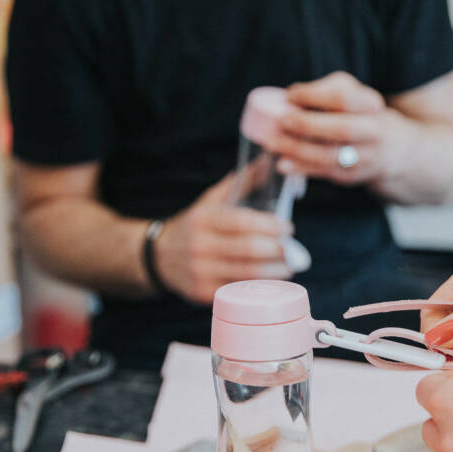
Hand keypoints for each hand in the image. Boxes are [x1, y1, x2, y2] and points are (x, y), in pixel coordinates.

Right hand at [153, 175, 292, 303]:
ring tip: (289, 266)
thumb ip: (242, 182)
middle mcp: (200, 245)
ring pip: (246, 273)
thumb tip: (270, 159)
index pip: (242, 222)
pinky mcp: (202, 292)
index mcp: (204, 219)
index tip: (288, 228)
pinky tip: (271, 281)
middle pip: (248, 249)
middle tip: (293, 249)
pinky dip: (258, 286)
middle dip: (277, 250)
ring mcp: (200, 271)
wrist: (159, 256)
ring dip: (274, 271)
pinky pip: (237, 290)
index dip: (270, 226)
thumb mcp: (212, 200)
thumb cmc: (196, 225)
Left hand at [270, 71, 408, 184]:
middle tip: (282, 121)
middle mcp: (374, 131)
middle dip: (308, 125)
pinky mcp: (353, 176)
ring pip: (331, 156)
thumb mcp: (351, 93)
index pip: (343, 97)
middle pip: (342, 129)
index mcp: (371, 105)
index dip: (314, 95)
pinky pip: (325, 173)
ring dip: (299, 151)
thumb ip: (324, 91)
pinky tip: (283, 164)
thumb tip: (290, 99)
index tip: (291, 95)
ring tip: (274, 143)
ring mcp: (366, 157)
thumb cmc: (360, 115)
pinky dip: (302, 169)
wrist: (393, 150)